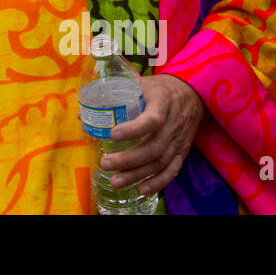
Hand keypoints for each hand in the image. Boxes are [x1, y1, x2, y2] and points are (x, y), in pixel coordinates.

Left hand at [98, 74, 203, 196]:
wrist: (193, 94)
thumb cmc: (160, 89)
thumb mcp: (141, 84)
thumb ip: (114, 96)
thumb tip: (82, 114)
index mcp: (162, 102)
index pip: (151, 120)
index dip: (133, 129)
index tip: (112, 134)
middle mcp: (173, 123)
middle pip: (153, 147)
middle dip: (128, 159)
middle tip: (105, 163)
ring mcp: (179, 140)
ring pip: (160, 162)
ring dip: (137, 174)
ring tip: (115, 181)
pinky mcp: (182, 151)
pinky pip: (172, 170)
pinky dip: (158, 183)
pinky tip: (141, 190)